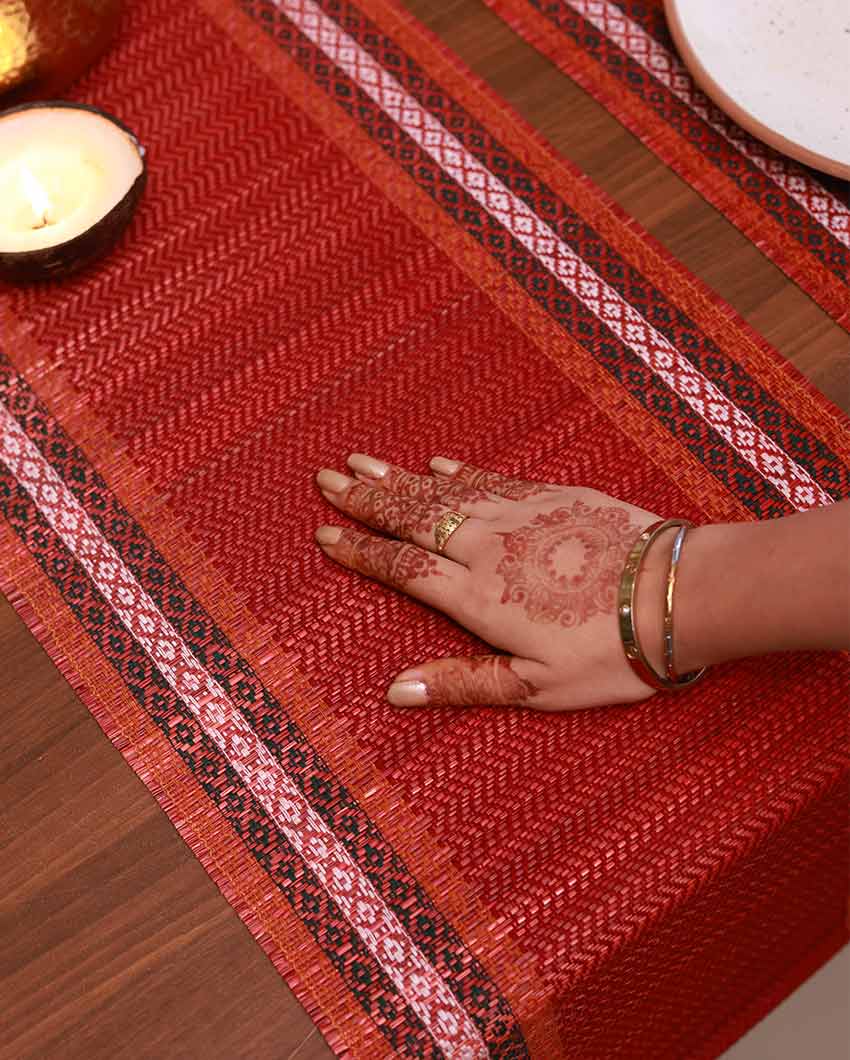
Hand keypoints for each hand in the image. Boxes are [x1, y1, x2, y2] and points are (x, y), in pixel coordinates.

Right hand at [315, 454, 664, 709]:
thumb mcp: (535, 688)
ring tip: (364, 461)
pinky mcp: (554, 495)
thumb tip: (394, 691)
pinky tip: (440, 462)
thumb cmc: (610, 653)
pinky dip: (460, 470)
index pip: (402, 567)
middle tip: (327, 477)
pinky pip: (492, 478)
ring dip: (401, 477)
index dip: (361, 550)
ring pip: (445, 491)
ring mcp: (520, 514)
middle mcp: (488, 547)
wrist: (677, 594)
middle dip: (366, 498)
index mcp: (478, 597)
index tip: (325, 532)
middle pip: (413, 517)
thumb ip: (462, 682)